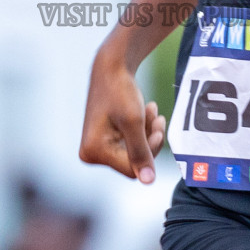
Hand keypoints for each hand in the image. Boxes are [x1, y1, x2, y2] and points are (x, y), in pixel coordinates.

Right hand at [78, 49, 166, 182]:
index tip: (158, 128)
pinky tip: (147, 111)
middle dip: (150, 140)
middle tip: (157, 117)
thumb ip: (141, 152)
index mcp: (93, 151)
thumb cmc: (120, 91)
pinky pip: (130, 143)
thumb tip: (148, 182)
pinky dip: (142, 129)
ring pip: (134, 151)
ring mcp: (97, 146)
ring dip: (149, 132)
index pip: (132, 169)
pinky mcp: (104, 139)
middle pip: (133, 162)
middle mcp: (91, 153)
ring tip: (152, 110)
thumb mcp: (134, 122)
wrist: (112, 67)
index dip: (150, 150)